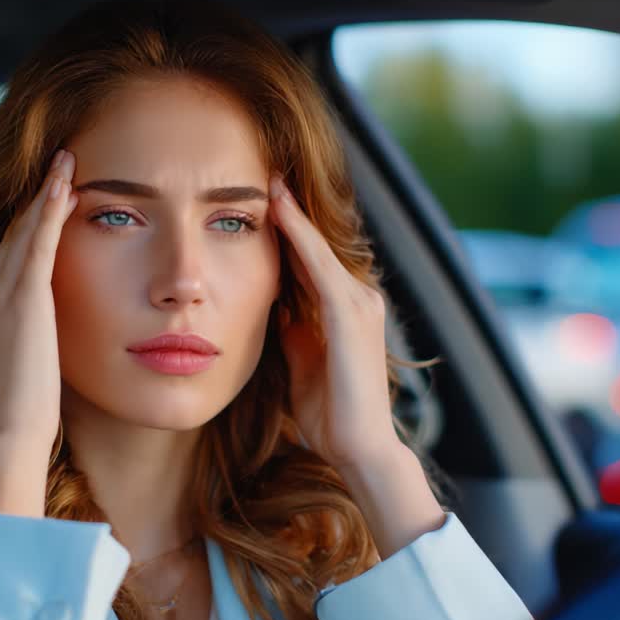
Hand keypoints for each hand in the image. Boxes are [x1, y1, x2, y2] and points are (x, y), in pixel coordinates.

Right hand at [0, 149, 77, 511]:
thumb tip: (42, 335)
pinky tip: (67, 183)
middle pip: (9, 238)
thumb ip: (23, 340)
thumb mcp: (16, 370)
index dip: (25, 228)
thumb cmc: (21, 419)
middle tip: (59, 165)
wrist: (8, 437)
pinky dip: (51, 209)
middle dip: (34, 202)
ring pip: (23, 233)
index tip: (45, 202)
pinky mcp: (20, 299)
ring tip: (67, 163)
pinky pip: (37, 242)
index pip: (2, 260)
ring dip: (46, 195)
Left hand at [268, 176, 402, 472]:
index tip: (260, 196)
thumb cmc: (329, 411)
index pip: (311, 258)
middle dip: (291, 210)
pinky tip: (280, 210)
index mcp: (344, 308)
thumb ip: (292, 327)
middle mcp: (358, 298)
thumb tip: (272, 303)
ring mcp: (360, 304)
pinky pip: (320, 266)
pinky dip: (300, 236)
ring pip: (320, 247)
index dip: (287, 227)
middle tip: (264, 170)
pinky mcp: (352, 315)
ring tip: (269, 178)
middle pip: (318, 244)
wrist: (359, 448)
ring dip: (294, 212)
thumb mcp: (300, 357)